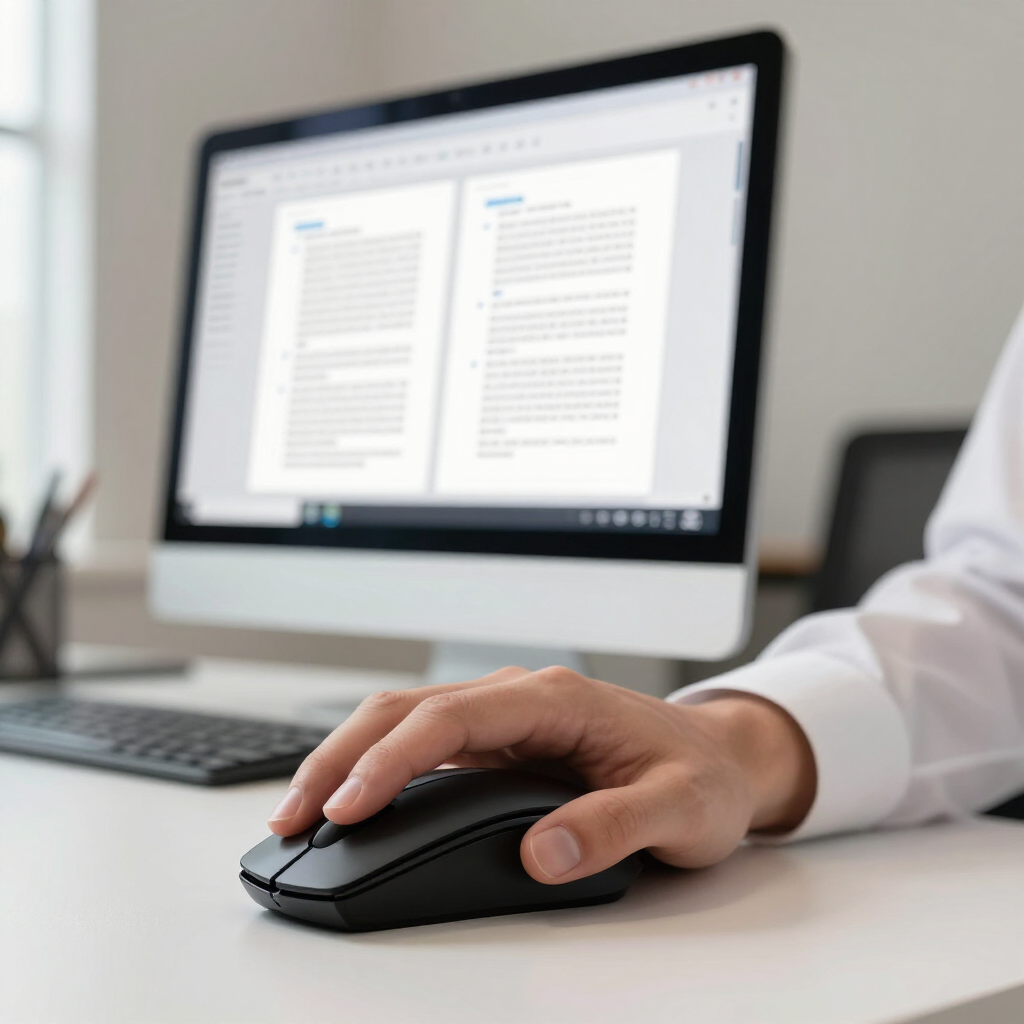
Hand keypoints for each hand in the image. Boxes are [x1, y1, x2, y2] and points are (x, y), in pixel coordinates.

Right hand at [267, 667, 815, 882]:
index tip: (349, 808)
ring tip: (299, 811)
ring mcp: (505, 716)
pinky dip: (375, 766)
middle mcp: (519, 697)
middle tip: (293, 816)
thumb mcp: (679, 808)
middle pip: (406, 709)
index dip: (391, 760)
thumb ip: (614, 827)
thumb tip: (541, 853)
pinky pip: (422, 742)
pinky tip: (350, 799)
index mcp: (555, 699)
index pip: (450, 717)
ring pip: (403, 719)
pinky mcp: (499, 740)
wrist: (722, 757)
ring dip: (346, 759)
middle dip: (340, 758)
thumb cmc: (702, 776)